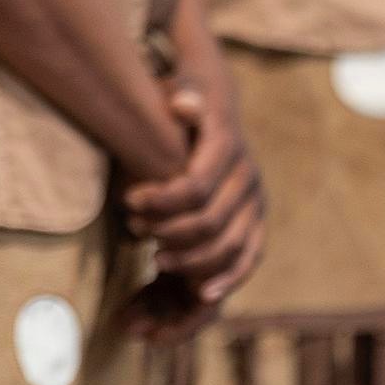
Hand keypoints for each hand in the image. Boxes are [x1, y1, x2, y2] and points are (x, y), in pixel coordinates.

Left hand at [120, 82, 263, 323]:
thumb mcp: (180, 89)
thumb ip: (182, 96)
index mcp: (227, 146)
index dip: (160, 200)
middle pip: (211, 222)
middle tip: (133, 230)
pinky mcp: (255, 224)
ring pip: (230, 246)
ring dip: (191, 261)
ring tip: (154, 262)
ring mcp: (255, 204)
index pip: (196, 185)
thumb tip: (182, 102)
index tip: (128, 202)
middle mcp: (247, 177)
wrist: (215, 112)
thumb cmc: (184, 102)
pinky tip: (202, 296)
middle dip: (169, 232)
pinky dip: (228, 278)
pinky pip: (248, 258)